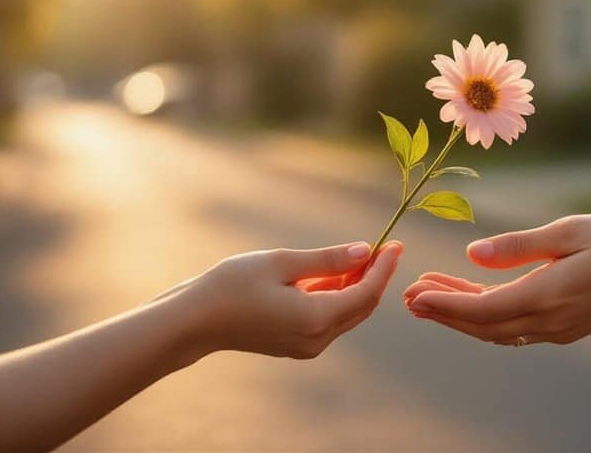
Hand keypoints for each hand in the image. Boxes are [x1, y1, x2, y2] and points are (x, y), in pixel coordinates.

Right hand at [176, 240, 400, 358]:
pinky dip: (338, 297)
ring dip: (356, 285)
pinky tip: (335, 274)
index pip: (366, 292)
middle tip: (383, 247)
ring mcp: (307, 346)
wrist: (194, 321)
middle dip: (375, 276)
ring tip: (359, 255)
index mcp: (316, 318)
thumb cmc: (232, 285)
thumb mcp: (282, 263)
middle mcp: (317, 338)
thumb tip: (365, 250)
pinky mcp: (297, 345)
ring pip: (347, 313)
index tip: (395, 243)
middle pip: (362, 306)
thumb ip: (327, 259)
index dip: (384, 267)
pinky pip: (329, 319)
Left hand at [403, 214, 590, 344]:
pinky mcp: (565, 327)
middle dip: (443, 312)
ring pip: (497, 330)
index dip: (444, 304)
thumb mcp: (570, 231)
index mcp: (547, 295)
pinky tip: (473, 301)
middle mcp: (548, 320)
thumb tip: (471, 254)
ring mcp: (557, 329)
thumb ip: (519, 246)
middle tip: (408, 298)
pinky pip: (515, 329)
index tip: (413, 295)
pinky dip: (487, 318)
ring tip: (430, 299)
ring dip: (462, 316)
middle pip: (483, 325)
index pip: (482, 308)